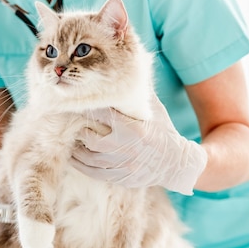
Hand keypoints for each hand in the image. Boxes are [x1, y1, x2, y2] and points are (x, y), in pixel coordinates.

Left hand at [70, 93, 207, 194]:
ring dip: (77, 149)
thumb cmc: (163, 131)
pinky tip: (75, 158)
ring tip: (71, 140)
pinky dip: (81, 165)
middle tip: (72, 123)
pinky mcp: (121, 177)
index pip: (102, 114)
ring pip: (89, 157)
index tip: (76, 103)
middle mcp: (125, 147)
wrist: (176, 163)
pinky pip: (95, 172)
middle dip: (79, 130)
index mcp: (133, 127)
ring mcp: (122, 165)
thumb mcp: (154, 110)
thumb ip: (138, 94)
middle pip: (90, 138)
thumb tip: (128, 70)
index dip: (87, 108)